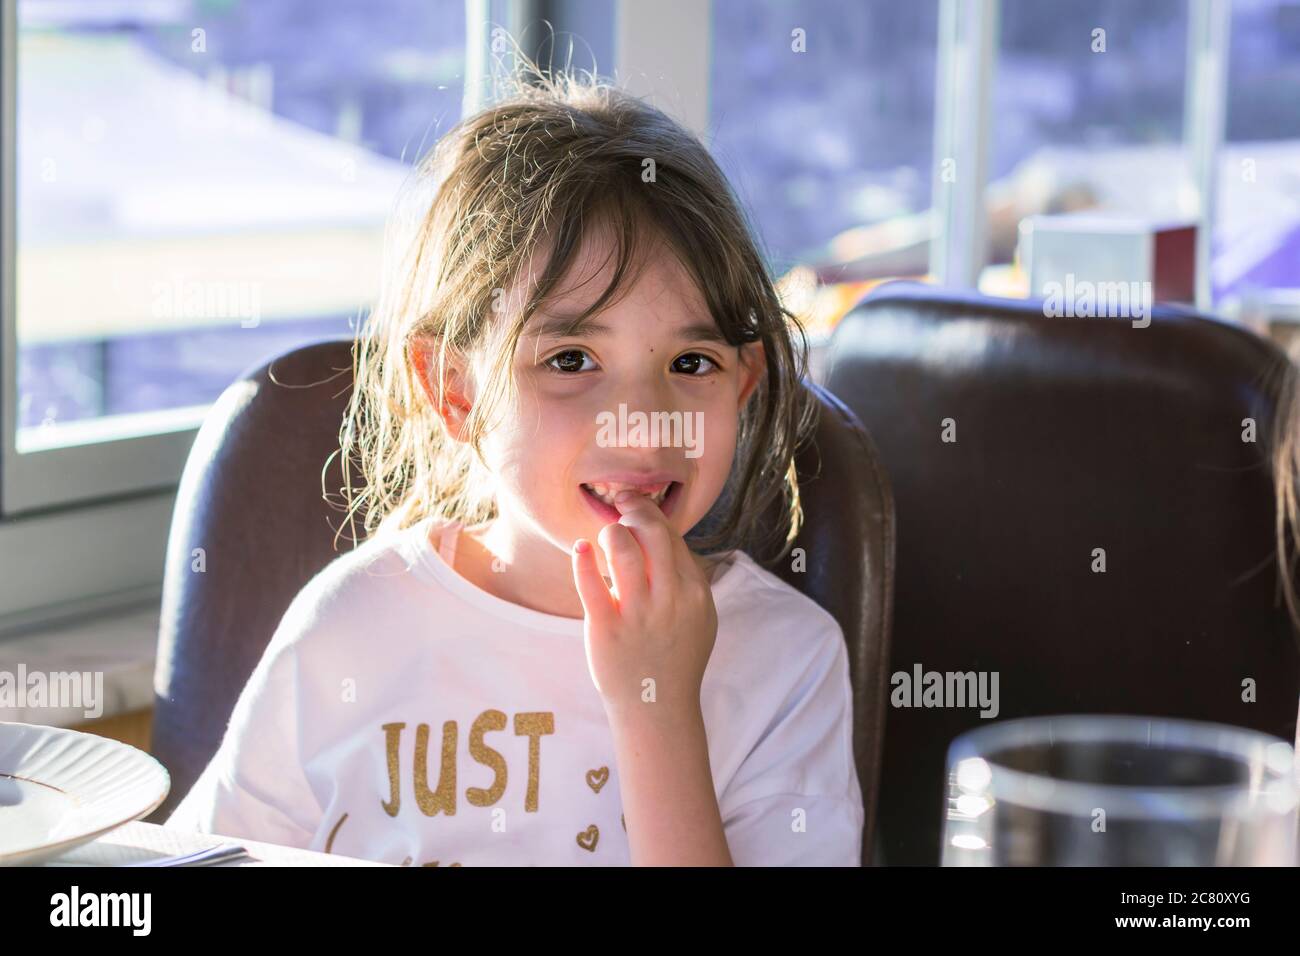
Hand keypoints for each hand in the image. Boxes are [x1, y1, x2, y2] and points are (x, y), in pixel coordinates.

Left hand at [570, 490, 718, 719]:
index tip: (636, 507)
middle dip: (633, 512)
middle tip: (620, 509)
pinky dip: (583, 561)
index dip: (652, 514)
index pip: (673, 537)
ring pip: (623, 551)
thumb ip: (687, 580)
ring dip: (611, 533)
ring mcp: (638, 614)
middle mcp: (670, 599)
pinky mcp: (607, 629)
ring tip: (604, 538)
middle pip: (652, 533)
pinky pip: (590, 585)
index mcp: (695, 593)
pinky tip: (581, 549)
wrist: (657, 707)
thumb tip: (665, 538)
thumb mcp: (700, 617)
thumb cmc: (676, 659)